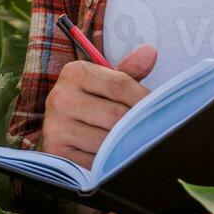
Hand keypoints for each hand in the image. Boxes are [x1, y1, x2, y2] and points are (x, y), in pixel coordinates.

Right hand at [39, 44, 156, 168]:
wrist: (60, 128)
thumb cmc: (90, 100)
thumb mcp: (105, 82)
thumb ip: (129, 71)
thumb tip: (150, 52)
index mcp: (75, 72)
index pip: (120, 85)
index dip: (144, 98)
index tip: (157, 108)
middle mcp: (60, 97)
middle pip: (115, 115)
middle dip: (135, 124)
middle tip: (150, 129)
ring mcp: (56, 126)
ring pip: (107, 140)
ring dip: (123, 144)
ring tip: (131, 142)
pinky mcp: (57, 152)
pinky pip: (95, 160)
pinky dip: (109, 160)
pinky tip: (112, 155)